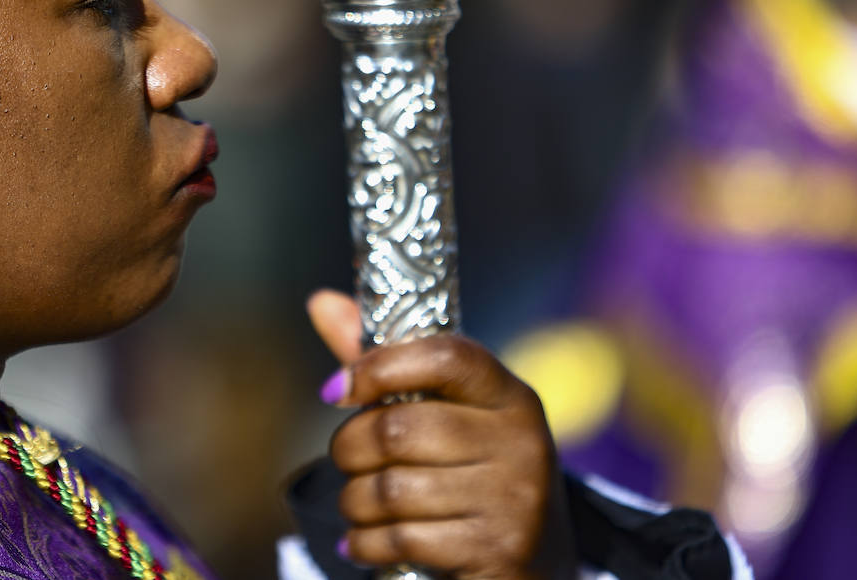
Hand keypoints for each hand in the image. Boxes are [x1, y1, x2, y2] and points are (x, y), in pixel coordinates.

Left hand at [308, 290, 576, 579]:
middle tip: (347, 459)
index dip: (379, 366)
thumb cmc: (471, 466)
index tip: (336, 388)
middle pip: (400, 430)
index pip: (445, 357)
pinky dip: (367, 542)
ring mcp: (513, 499)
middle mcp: (520, 442)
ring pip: (393, 490)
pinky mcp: (496, 551)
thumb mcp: (444, 410)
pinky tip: (365, 540)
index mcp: (508, 394)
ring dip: (355, 501)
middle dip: (350, 448)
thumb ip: (385, 361)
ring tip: (358, 503)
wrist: (534, 554)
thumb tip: (322, 302)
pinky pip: (402, 539)